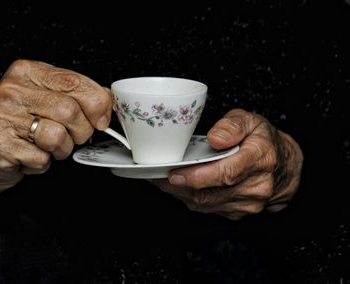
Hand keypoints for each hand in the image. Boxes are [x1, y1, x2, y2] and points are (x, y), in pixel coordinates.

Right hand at [0, 59, 111, 191]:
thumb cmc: (21, 125)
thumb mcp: (48, 99)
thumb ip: (77, 95)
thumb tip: (108, 100)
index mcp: (28, 71)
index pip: (75, 82)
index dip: (98, 104)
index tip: (102, 119)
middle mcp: (12, 90)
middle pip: (70, 111)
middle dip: (81, 132)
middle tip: (71, 136)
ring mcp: (2, 116)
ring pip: (58, 136)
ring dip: (61, 150)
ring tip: (47, 146)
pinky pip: (42, 158)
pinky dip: (43, 163)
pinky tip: (29, 155)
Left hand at [151, 109, 302, 219]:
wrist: (284, 166)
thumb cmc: (263, 141)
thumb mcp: (251, 120)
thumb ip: (232, 125)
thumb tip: (215, 138)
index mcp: (260, 158)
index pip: (226, 172)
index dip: (197, 176)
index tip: (174, 173)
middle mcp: (257, 185)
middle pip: (211, 192)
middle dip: (179, 186)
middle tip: (156, 175)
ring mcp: (249, 203)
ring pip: (206, 204)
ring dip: (180, 194)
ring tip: (161, 179)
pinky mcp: (239, 212)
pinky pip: (209, 209)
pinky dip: (190, 198)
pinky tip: (178, 187)